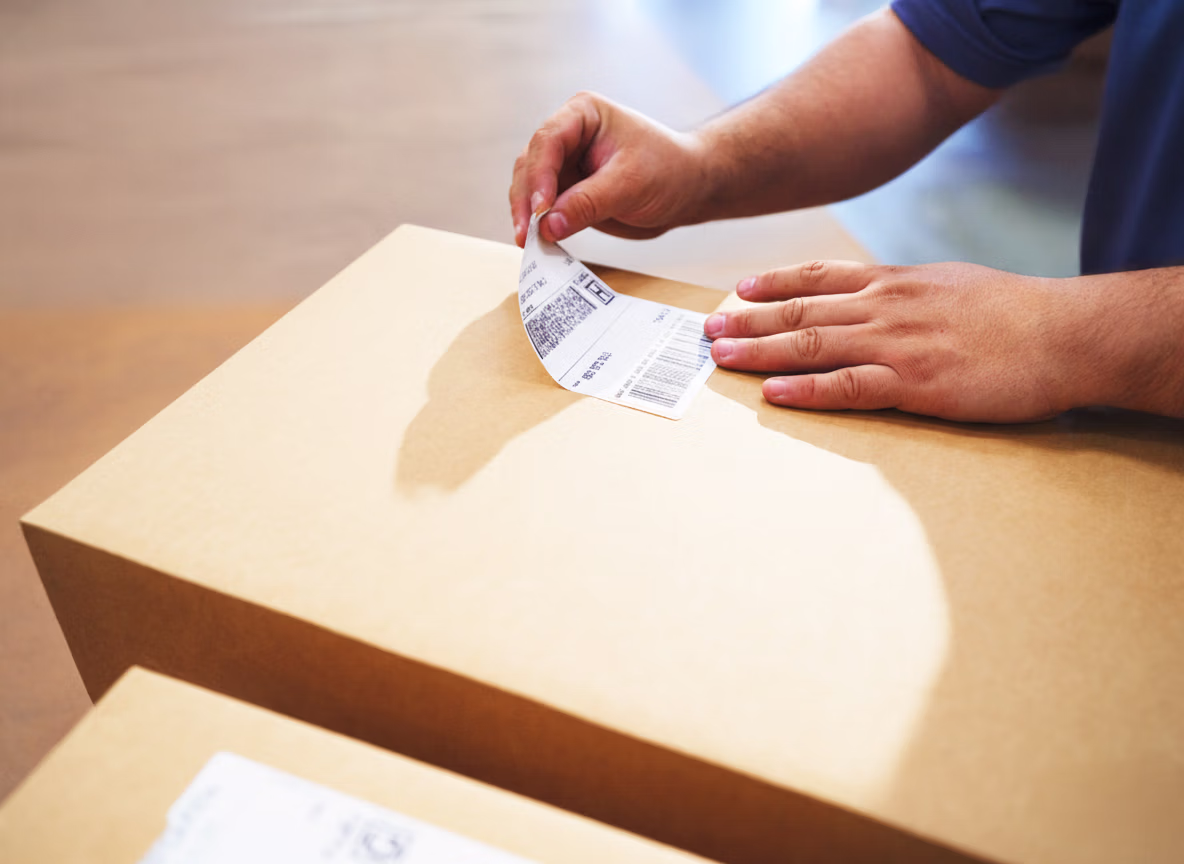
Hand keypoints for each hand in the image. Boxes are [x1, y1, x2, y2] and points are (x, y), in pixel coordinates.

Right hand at [509, 92, 708, 247]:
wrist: (688, 189)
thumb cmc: (669, 170)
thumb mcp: (630, 184)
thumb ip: (588, 203)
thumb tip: (549, 224)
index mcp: (583, 115)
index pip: (548, 141)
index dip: (539, 176)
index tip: (540, 209)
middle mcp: (568, 136)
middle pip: (530, 165)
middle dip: (526, 200)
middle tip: (527, 234)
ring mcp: (565, 164)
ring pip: (529, 188)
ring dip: (527, 216)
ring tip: (531, 243)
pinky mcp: (568, 191)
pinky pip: (544, 209)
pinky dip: (540, 226)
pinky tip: (540, 243)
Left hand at [705, 260, 1087, 422]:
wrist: (1066, 333)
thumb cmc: (1015, 313)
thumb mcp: (951, 284)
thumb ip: (906, 293)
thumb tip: (876, 297)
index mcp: (896, 283)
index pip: (819, 277)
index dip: (774, 284)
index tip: (739, 288)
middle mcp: (886, 307)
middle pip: (801, 312)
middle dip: (749, 320)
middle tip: (708, 328)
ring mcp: (897, 345)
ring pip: (812, 346)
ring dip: (760, 352)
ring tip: (721, 356)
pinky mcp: (915, 385)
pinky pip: (848, 388)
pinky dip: (806, 391)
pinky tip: (774, 394)